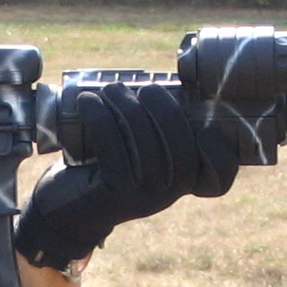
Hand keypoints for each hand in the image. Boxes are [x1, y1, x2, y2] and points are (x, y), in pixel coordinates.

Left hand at [14, 82, 238, 270]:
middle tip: (147, 88)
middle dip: (166, 111)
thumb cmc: (105, 167)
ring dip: (128, 109)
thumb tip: (165, 77)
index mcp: (182, 183)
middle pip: (182, 153)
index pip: (218, 180)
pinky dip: (100, 119)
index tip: (208, 129)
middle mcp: (167, 195)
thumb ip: (156, 125)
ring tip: (112, 88)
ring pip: (146, 148)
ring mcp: (141, 199)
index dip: (221, 155)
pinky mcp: (111, 195)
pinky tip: (88, 102)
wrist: (65, 209)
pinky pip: (112, 151)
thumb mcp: (137, 150)